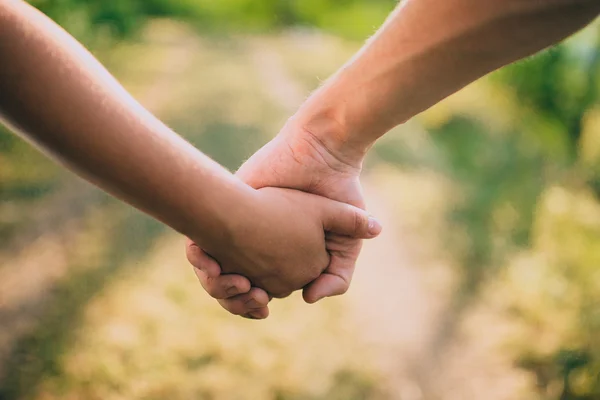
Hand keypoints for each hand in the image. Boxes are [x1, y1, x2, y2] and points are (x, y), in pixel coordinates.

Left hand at [188, 118, 371, 317]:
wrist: (322, 154)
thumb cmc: (338, 193)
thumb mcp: (346, 243)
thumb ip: (338, 275)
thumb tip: (310, 299)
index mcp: (279, 254)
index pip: (255, 291)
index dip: (252, 304)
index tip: (260, 303)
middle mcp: (256, 241)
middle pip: (229, 284)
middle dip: (233, 298)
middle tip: (249, 295)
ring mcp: (240, 223)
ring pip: (211, 269)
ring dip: (216, 284)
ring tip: (238, 283)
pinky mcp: (227, 203)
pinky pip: (200, 239)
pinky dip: (200, 258)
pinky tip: (215, 265)